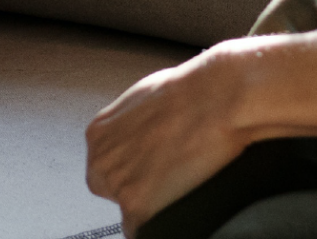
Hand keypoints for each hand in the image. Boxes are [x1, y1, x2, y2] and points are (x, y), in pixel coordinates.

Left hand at [86, 48, 254, 235]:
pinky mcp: (138, 207)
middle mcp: (102, 161)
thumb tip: (143, 137)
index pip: (107, 166)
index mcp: (99, 133)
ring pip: (131, 210)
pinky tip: (183, 198)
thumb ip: (132, 125)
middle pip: (113, 190)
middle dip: (139, 187)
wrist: (216, 99)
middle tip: (168, 175)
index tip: (150, 169)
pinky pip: (144, 229)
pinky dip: (164, 222)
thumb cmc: (191, 91)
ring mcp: (118, 186)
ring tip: (183, 180)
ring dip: (154, 202)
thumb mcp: (146, 98)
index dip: (133, 169)